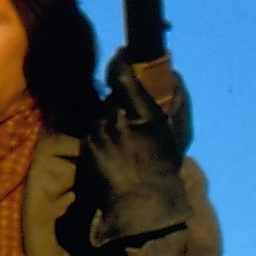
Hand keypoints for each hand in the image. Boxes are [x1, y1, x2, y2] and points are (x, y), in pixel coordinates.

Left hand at [81, 55, 193, 249]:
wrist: (142, 202)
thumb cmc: (163, 167)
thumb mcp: (171, 132)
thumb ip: (166, 103)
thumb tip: (171, 76)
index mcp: (144, 115)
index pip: (123, 79)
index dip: (119, 63)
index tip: (120, 54)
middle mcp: (117, 120)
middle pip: (112, 99)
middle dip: (119, 103)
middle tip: (132, 120)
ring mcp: (97, 134)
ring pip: (101, 116)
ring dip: (110, 122)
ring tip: (125, 142)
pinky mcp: (85, 147)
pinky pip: (93, 132)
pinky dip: (101, 136)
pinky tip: (114, 152)